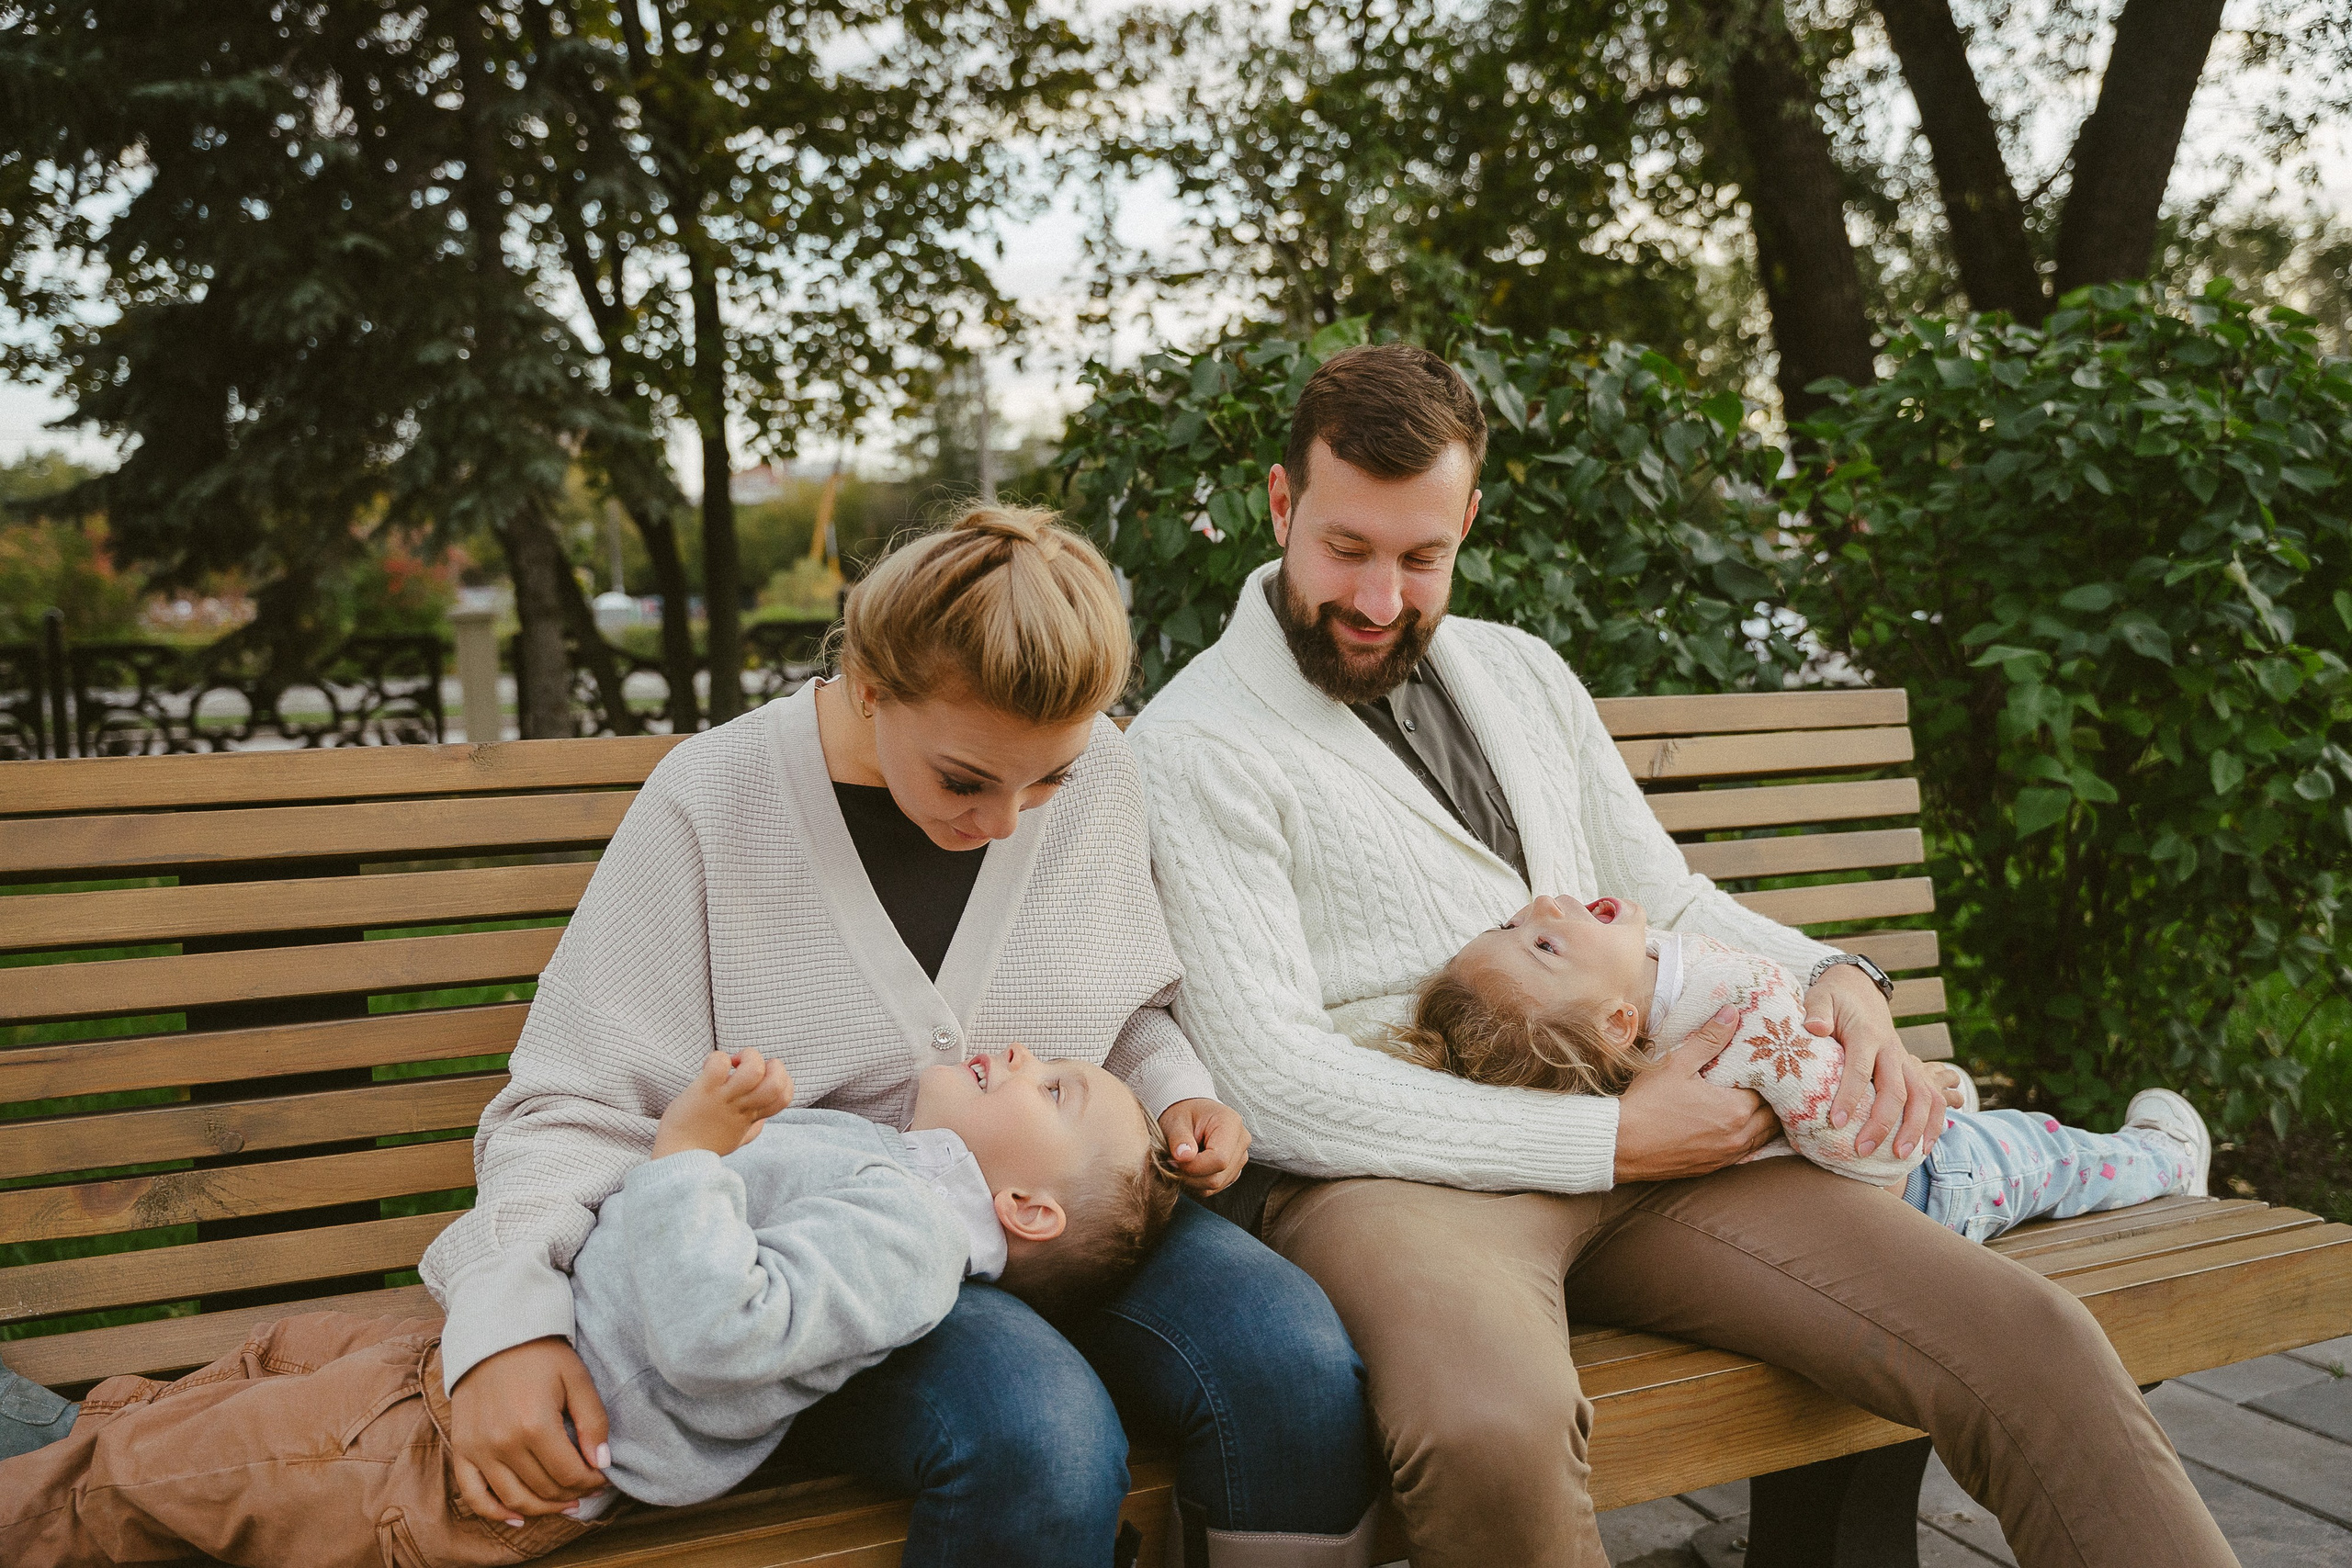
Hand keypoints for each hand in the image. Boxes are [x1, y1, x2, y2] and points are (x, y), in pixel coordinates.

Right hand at [447, 1337, 609, 1523]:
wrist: (493, 1334)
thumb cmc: (541, 1354)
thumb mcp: (576, 1378)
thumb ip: (593, 1421)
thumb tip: (602, 1463)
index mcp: (535, 1425)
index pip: (569, 1473)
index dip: (591, 1481)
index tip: (602, 1477)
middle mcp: (503, 1443)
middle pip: (545, 1489)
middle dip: (573, 1493)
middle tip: (588, 1487)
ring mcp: (478, 1449)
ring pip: (515, 1499)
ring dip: (544, 1508)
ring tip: (564, 1503)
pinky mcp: (462, 1449)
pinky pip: (474, 1495)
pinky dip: (495, 1512)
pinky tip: (517, 1517)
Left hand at [654, 1048, 794, 1159]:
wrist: (677, 1158)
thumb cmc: (703, 1147)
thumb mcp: (737, 1140)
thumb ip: (753, 1128)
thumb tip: (762, 1119)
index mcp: (751, 1116)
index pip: (784, 1096)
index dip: (783, 1080)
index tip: (763, 1078)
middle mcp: (742, 1107)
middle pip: (776, 1083)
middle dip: (773, 1066)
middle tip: (750, 1067)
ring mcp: (724, 1098)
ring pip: (753, 1070)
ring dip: (749, 1057)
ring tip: (733, 1062)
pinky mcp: (704, 1091)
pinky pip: (718, 1065)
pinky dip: (717, 1058)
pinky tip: (709, 1065)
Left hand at [1159, 1098, 1250, 1196]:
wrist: (1189, 1113)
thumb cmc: (1182, 1114)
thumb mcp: (1175, 1122)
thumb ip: (1179, 1139)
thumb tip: (1184, 1157)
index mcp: (1230, 1124)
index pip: (1219, 1159)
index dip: (1194, 1167)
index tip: (1173, 1160)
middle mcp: (1241, 1142)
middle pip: (1218, 1177)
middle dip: (1190, 1176)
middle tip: (1172, 1162)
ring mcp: (1240, 1158)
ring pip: (1216, 1185)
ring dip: (1192, 1181)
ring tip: (1181, 1163)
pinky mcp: (1233, 1170)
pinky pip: (1215, 1188)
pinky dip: (1198, 1184)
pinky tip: (1190, 1168)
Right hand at [1613, 1007, 1777, 1181]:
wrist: (1622, 1145)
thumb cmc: (1649, 1103)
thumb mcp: (1678, 1064)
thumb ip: (1709, 1039)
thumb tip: (1732, 1013)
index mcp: (1736, 1109)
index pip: (1770, 1091)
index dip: (1771, 1076)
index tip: (1768, 1063)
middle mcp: (1739, 1135)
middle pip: (1773, 1117)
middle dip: (1774, 1099)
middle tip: (1769, 1081)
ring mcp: (1727, 1155)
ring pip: (1763, 1137)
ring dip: (1765, 1120)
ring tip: (1761, 1103)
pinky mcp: (1714, 1167)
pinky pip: (1746, 1153)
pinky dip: (1750, 1138)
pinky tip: (1740, 1127)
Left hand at [1805, 965, 1943, 1159]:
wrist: (1860, 989)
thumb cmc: (1835, 999)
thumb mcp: (1821, 997)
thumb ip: (1817, 1011)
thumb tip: (1815, 1028)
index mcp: (1867, 1035)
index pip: (1860, 1070)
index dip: (1850, 1097)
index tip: (1836, 1122)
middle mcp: (1892, 1050)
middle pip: (1896, 1090)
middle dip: (1882, 1123)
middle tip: (1862, 1150)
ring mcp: (1906, 1061)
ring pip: (1923, 1097)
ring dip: (1916, 1128)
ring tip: (1901, 1156)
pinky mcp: (1912, 1070)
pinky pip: (1933, 1098)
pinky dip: (1933, 1123)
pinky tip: (1922, 1148)